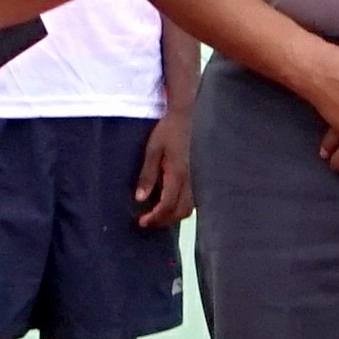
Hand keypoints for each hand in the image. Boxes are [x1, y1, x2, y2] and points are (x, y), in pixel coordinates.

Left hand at [132, 104, 196, 226]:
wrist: (188, 117)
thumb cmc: (168, 131)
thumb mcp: (153, 150)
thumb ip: (147, 175)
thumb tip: (139, 198)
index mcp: (178, 175)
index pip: (168, 205)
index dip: (155, 217)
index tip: (142, 222)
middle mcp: (191, 181)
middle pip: (180, 212)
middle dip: (164, 221)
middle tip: (147, 221)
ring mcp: (197, 180)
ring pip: (189, 208)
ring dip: (173, 216)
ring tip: (156, 215)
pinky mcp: (199, 177)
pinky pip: (192, 201)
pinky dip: (180, 208)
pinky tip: (169, 204)